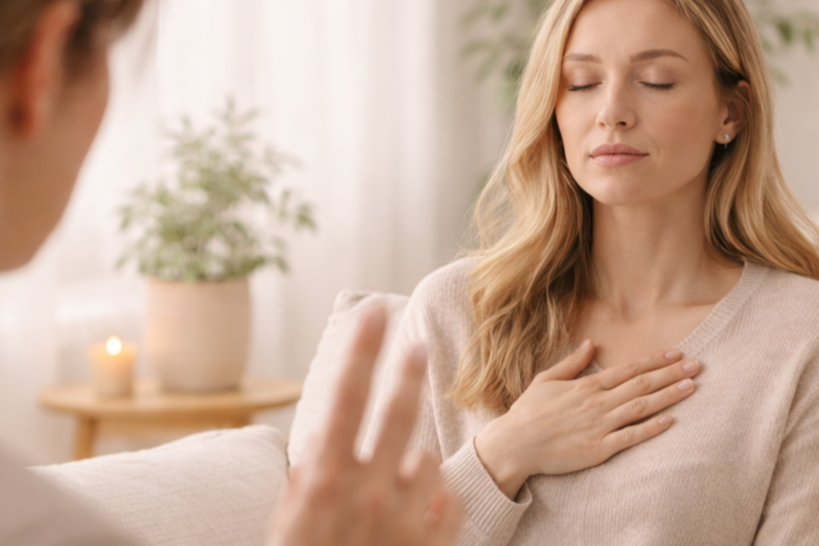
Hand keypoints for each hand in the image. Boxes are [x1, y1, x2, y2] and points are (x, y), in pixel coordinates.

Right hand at [266, 306, 461, 545]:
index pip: (346, 397)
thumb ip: (303, 482)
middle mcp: (368, 494)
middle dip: (408, 372)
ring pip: (428, 460)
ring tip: (397, 484)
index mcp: (327, 482)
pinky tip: (422, 510)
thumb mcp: (286, 530)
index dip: (362, 349)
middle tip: (418, 345)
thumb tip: (316, 439)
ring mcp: (404, 522)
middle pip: (398, 413)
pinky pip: (450, 501)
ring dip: (415, 463)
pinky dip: (438, 499)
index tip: (374, 313)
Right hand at [475, 341, 699, 498]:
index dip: (654, 361)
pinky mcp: (599, 449)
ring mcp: (600, 426)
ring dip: (669, 396)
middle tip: (698, 366)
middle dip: (671, 374)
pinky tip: (671, 421)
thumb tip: (590, 344)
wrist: (515, 444)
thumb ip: (572, 363)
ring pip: (641, 408)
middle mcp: (597, 403)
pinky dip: (652, 429)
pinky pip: (631, 437)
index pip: (628, 370)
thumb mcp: (546, 379)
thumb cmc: (528, 412)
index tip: (676, 354)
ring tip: (692, 387)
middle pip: (642, 385)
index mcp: (586, 385)